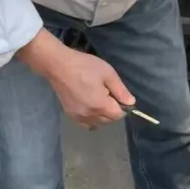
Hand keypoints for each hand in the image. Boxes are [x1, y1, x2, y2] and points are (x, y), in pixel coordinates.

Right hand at [18, 29, 134, 127]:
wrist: (59, 66)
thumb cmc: (85, 66)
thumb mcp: (108, 74)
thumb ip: (121, 91)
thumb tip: (131, 103)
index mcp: (100, 106)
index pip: (119, 115)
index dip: (123, 106)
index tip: (118, 95)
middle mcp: (89, 115)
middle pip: (109, 120)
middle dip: (113, 110)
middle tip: (108, 93)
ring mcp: (78, 117)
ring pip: (98, 123)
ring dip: (103, 115)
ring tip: (98, 97)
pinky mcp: (70, 115)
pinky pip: (86, 123)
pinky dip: (92, 118)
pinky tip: (90, 105)